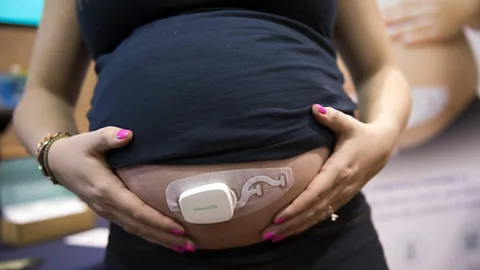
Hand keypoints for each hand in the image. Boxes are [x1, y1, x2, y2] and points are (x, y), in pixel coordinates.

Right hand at [48, 127, 194, 251]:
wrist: (58, 163)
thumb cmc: (78, 149)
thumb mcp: (90, 140)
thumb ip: (108, 136)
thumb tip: (128, 135)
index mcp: (105, 189)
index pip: (136, 210)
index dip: (157, 220)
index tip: (178, 227)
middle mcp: (107, 206)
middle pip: (140, 226)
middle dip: (166, 237)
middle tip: (191, 245)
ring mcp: (107, 212)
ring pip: (137, 230)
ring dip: (160, 240)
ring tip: (184, 247)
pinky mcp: (109, 212)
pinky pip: (132, 227)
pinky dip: (150, 235)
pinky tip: (165, 239)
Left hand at [262, 105, 397, 241]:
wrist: (382, 147)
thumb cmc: (360, 133)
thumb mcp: (349, 123)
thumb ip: (332, 117)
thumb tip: (314, 108)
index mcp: (340, 169)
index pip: (315, 192)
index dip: (297, 206)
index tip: (278, 215)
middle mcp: (341, 186)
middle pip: (312, 210)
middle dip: (289, 223)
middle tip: (267, 233)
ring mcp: (343, 195)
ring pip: (317, 216)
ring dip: (295, 228)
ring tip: (273, 236)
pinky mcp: (342, 198)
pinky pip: (322, 214)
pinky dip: (306, 224)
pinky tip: (290, 232)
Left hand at [383, 0, 478, 44]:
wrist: (466, 9)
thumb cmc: (441, 4)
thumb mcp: (428, 0)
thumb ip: (412, 2)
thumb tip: (394, 5)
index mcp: (426, 0)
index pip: (405, 5)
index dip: (391, 10)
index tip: (379, 15)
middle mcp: (430, 9)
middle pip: (406, 15)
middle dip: (391, 19)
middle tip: (378, 25)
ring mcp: (436, 21)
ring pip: (414, 27)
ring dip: (399, 31)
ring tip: (386, 36)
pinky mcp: (441, 32)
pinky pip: (426, 36)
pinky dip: (415, 39)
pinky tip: (404, 42)